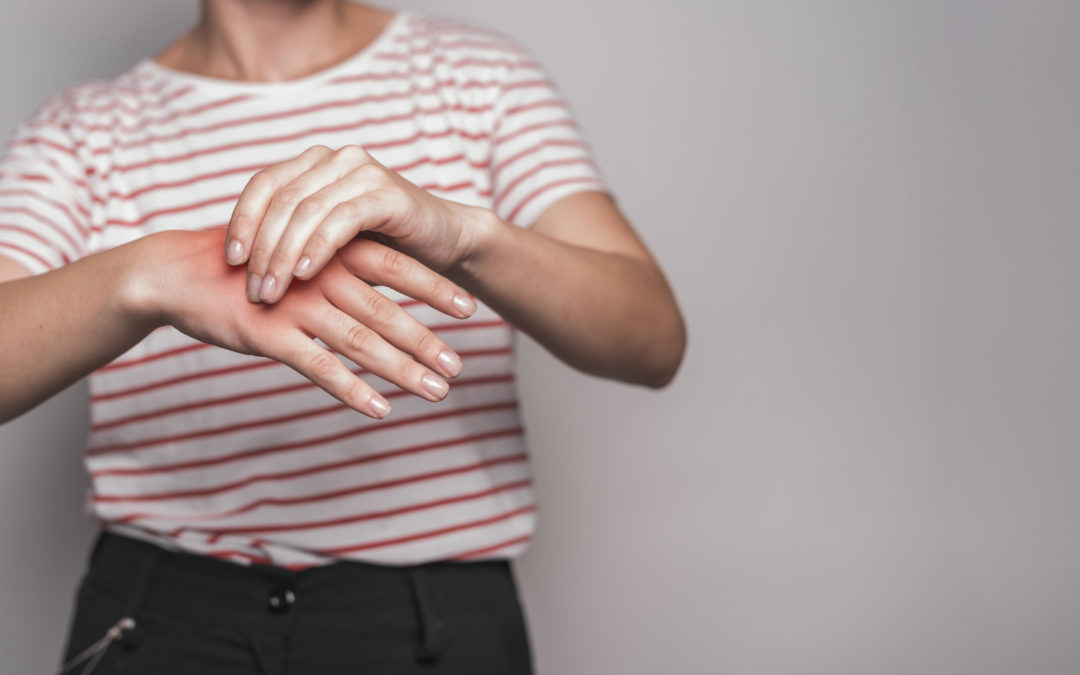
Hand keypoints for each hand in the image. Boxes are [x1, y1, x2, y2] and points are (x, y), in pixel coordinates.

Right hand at [130, 229, 476, 418]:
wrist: (178, 273)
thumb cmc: (247, 265)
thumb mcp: (298, 253)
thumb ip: (338, 263)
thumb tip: (379, 281)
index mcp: (332, 250)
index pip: (396, 266)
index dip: (434, 287)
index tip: (470, 308)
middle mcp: (321, 275)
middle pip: (387, 310)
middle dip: (427, 339)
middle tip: (460, 365)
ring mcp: (296, 305)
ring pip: (361, 341)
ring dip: (402, 369)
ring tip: (437, 391)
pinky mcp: (270, 334)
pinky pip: (319, 367)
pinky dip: (351, 389)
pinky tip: (379, 409)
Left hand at [224, 144, 485, 302]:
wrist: (444, 243)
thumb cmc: (382, 248)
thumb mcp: (328, 242)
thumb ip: (290, 240)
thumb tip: (236, 269)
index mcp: (315, 163)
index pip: (263, 185)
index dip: (241, 222)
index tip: (229, 262)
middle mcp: (336, 158)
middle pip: (281, 199)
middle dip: (262, 248)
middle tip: (253, 290)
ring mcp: (362, 171)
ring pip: (307, 210)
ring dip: (284, 254)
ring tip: (273, 291)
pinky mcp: (386, 193)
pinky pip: (341, 219)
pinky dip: (319, 247)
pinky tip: (305, 274)